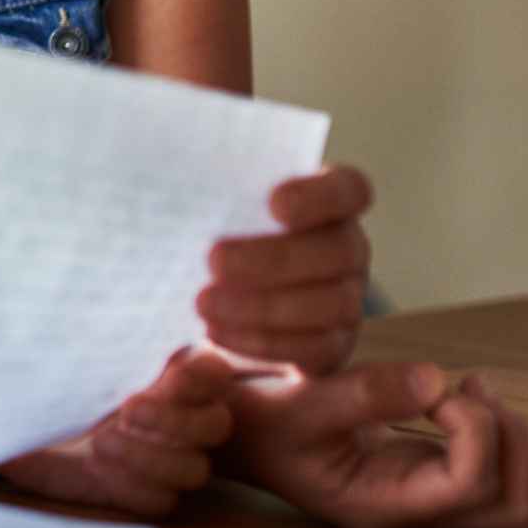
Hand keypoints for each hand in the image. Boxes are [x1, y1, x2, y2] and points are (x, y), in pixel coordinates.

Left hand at [0, 348, 234, 515]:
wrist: (23, 411)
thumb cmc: (50, 367)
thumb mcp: (68, 344)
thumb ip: (95, 334)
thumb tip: (92, 304)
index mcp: (172, 367)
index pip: (213, 373)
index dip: (202, 376)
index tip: (172, 372)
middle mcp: (181, 412)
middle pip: (214, 426)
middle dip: (175, 420)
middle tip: (128, 409)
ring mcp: (169, 455)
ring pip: (193, 469)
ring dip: (150, 458)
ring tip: (100, 442)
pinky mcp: (144, 490)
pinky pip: (160, 500)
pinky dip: (132, 485)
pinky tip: (97, 468)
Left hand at [198, 165, 370, 372]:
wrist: (216, 289)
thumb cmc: (215, 228)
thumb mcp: (214, 202)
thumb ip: (210, 188)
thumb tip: (178, 180)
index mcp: (329, 202)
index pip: (348, 189)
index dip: (319, 196)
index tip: (275, 203)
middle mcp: (347, 248)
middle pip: (339, 251)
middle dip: (276, 259)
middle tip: (214, 259)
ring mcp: (347, 298)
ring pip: (330, 304)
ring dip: (263, 307)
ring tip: (203, 302)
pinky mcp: (332, 344)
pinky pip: (312, 348)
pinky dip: (262, 341)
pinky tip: (217, 330)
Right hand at [222, 362, 527, 527]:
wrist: (229, 431)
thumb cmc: (255, 419)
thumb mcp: (298, 402)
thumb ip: (364, 393)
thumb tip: (436, 379)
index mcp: (380, 502)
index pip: (470, 483)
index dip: (472, 427)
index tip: (432, 383)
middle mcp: (408, 508)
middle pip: (510, 503)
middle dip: (509, 441)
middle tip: (471, 389)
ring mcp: (415, 493)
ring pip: (506, 490)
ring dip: (503, 435)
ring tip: (466, 385)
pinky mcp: (415, 471)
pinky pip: (483, 467)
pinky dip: (486, 427)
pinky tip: (452, 390)